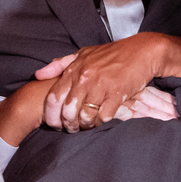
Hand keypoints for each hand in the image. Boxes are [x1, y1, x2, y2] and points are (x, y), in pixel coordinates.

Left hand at [35, 33, 180, 130]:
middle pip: (68, 111)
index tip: (54, 123)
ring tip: (87, 126)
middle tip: (72, 129)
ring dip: (85, 125)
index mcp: (75, 69)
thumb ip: (60, 64)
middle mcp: (85, 78)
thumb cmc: (113, 54)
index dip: (52, 115)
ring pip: (85, 116)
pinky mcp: (117, 94)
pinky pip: (103, 116)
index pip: (54, 98)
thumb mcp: (84, 54)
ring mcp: (101, 86)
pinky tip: (102, 120)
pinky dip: (101, 122)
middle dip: (68, 125)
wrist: (143, 52)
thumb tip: (38, 75)